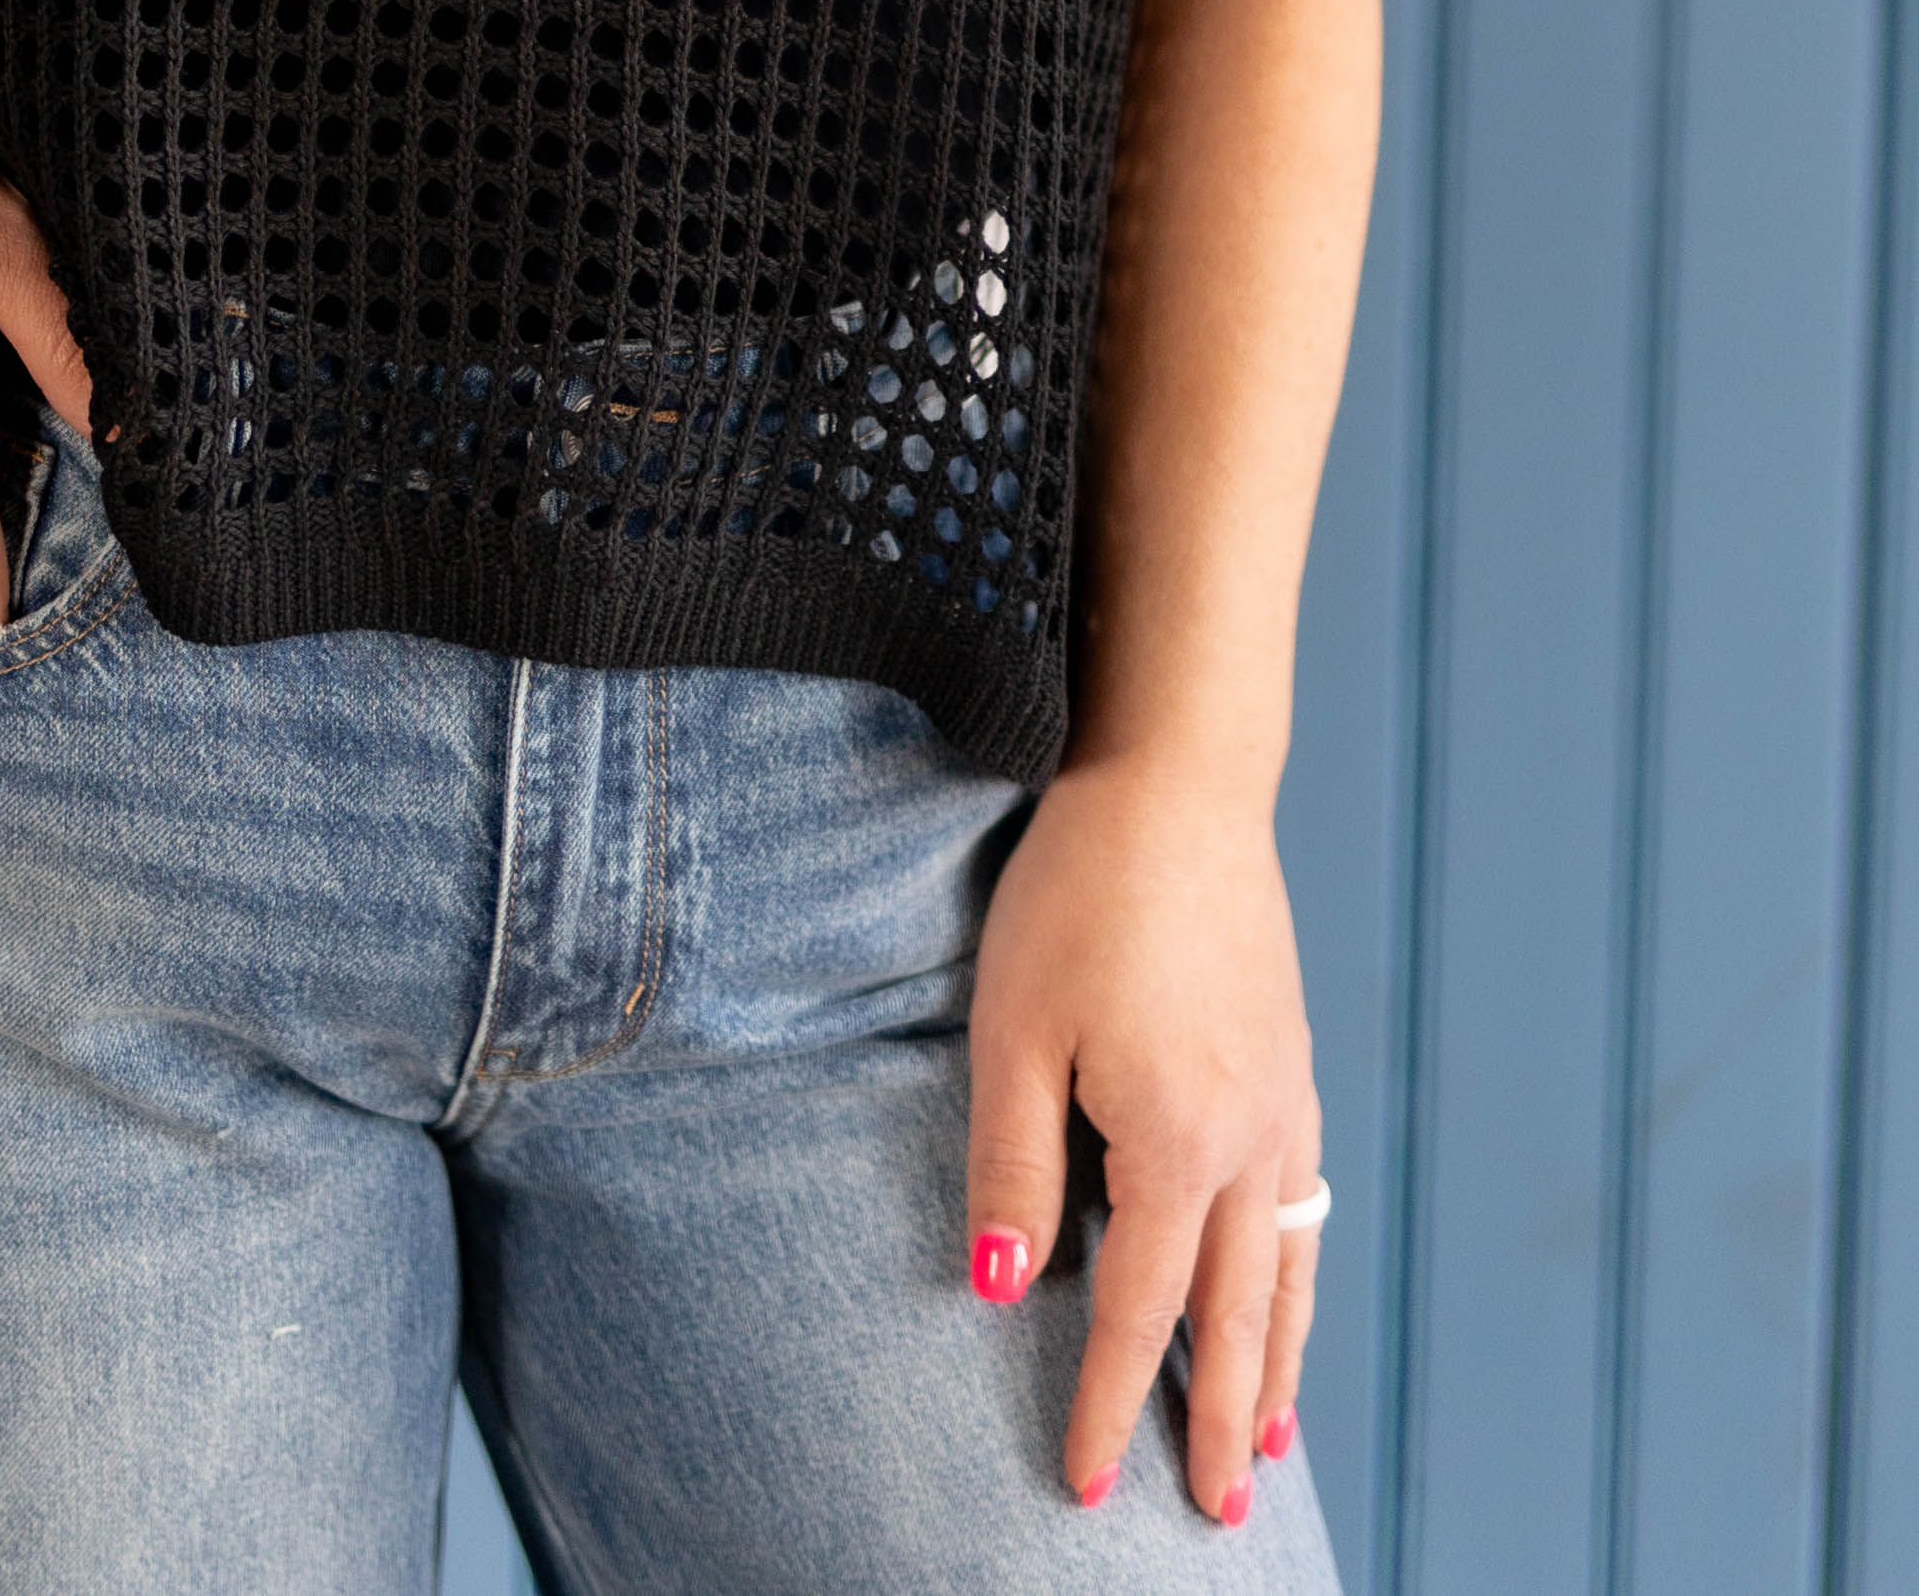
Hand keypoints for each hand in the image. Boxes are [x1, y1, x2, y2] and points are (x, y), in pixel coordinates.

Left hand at [961, 753, 1320, 1522]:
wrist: (1179, 784)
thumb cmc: (1081, 895)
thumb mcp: (1014, 1029)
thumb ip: (1013, 1166)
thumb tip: (994, 1289)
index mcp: (1176, 1143)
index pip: (1139, 1312)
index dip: (1112, 1403)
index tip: (1089, 1484)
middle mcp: (1251, 1141)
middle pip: (1241, 1317)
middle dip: (1225, 1422)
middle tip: (1220, 1514)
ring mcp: (1285, 1103)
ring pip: (1289, 1270)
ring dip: (1281, 1367)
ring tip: (1273, 1447)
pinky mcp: (1292, 1064)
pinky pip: (1303, 1207)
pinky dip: (1299, 1277)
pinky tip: (1287, 1294)